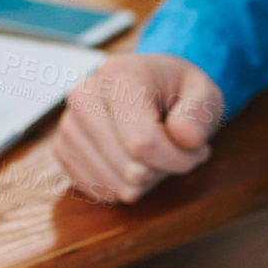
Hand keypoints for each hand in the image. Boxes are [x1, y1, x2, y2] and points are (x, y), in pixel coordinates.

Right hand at [52, 53, 223, 203]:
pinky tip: (132, 159)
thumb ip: (202, 111)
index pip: (143, 143)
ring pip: (117, 187)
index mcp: (116, 74)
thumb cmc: (177, 92)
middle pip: (131, 170)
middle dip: (164, 169)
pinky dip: (125, 185)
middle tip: (174, 146)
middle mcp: (82, 96)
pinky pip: (101, 193)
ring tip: (154, 151)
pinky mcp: (61, 151)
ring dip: (146, 180)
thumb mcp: (205, 93)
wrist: (149, 87)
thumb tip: (185, 136)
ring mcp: (67, 125)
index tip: (196, 149)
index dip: (178, 159)